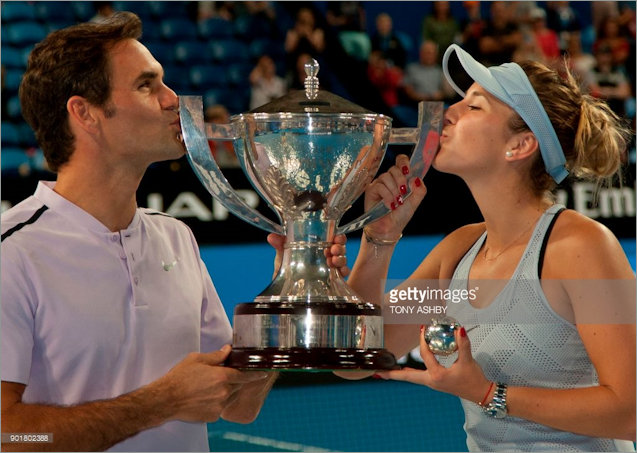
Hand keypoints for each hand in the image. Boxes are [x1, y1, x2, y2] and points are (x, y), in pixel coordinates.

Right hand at [157, 345, 268, 422]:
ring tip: (210, 386)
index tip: (263, 372)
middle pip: (239, 386)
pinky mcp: (213, 416)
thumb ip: (216, 356)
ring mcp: (219, 406)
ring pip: (230, 397)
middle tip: (223, 376)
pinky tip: (205, 397)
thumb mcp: (197, 360)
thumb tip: (228, 350)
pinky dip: (217, 402)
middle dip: (236, 380)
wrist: (166, 400)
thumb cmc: (179, 378)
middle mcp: (224, 393)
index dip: (256, 374)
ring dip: (227, 391)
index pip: (246, 375)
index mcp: (222, 377)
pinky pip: (221, 407)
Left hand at [268, 233, 349, 277]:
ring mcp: (329, 269)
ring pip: (342, 260)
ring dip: (341, 258)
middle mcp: (325, 257)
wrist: (284, 292)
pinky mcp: (331, 281)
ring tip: (333, 260)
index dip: (337, 237)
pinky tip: (339, 272)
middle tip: (333, 249)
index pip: (331, 239)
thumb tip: (271, 237)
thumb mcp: (282, 258)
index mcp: (317, 248)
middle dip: (340, 247)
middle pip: (340, 248)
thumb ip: (279, 246)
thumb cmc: (285, 271)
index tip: (335, 237)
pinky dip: (343, 271)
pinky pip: (342, 275)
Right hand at [364, 154, 426, 240]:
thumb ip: (420, 190)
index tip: (408, 171)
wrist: (390, 228)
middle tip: (403, 193)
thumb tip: (416, 178)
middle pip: (394, 168)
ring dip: (394, 190)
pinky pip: (379, 186)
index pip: (400, 161)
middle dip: (401, 180)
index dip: (404, 162)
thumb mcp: (415, 202)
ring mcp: (379, 184)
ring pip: (386, 176)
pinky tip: (390, 205)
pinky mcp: (371, 190)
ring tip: (397, 202)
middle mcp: (389, 179)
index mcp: (400, 178)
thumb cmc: (401, 215)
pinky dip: (387, 196)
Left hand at [376, 326, 490, 403]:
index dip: (422, 340)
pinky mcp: (435, 383)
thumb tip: (459, 330)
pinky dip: (409, 373)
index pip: (425, 354)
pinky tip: (405, 370)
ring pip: (411, 378)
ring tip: (385, 372)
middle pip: (407, 376)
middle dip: (392, 374)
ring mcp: (432, 383)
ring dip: (399, 374)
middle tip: (377, 373)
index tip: (422, 329)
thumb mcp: (468, 360)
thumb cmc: (473, 379)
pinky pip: (417, 378)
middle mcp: (431, 381)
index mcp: (437, 375)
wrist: (480, 394)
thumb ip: (463, 344)